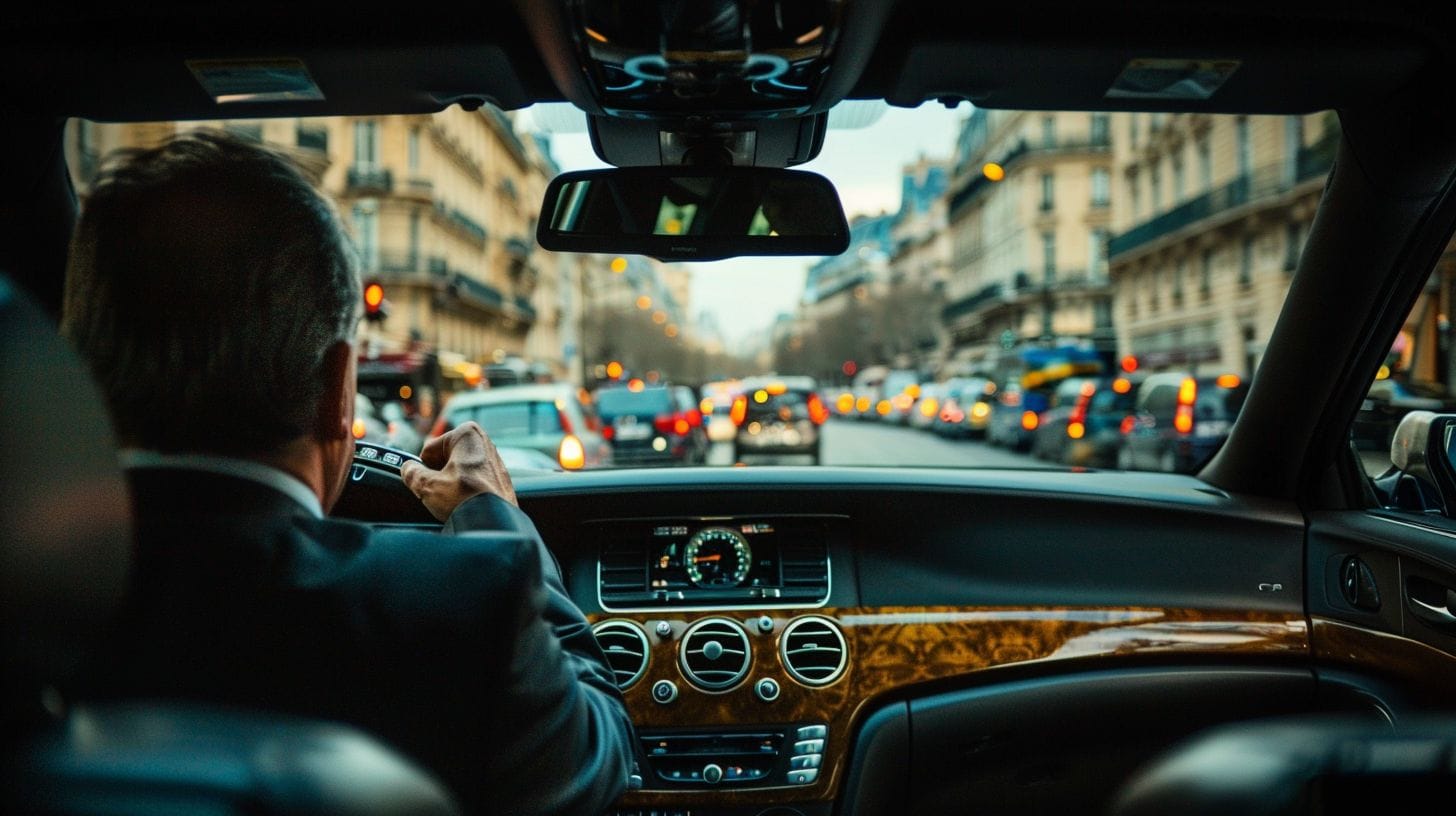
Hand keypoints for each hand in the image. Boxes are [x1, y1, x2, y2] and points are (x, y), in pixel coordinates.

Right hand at [400, 421, 516, 520]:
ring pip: (457, 472)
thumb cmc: (466, 500)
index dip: (425, 470)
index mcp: (467, 434)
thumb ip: (411, 473)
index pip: (429, 451)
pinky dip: (466, 492)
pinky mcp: (499, 479)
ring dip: (452, 485)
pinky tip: (467, 503)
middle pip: (444, 460)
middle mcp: (483, 442)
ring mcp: (494, 461)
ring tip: (455, 499)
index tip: (429, 483)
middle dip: (439, 476)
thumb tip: (407, 469)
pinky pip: (472, 483)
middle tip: (442, 492)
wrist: (495, 523)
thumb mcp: (428, 486)